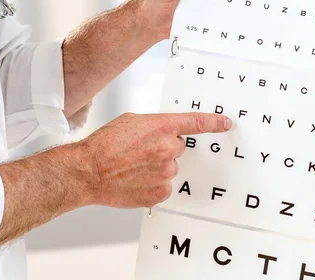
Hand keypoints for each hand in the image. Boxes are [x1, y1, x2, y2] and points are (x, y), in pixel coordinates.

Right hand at [83, 112, 231, 207]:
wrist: (89, 170)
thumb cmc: (104, 145)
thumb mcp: (130, 122)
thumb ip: (153, 126)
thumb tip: (161, 132)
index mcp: (161, 127)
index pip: (197, 123)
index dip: (214, 123)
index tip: (225, 123)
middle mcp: (167, 149)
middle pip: (178, 148)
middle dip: (164, 149)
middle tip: (142, 152)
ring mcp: (165, 172)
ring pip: (169, 168)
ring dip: (157, 167)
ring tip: (133, 167)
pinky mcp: (159, 192)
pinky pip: (163, 186)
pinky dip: (152, 184)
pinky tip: (135, 179)